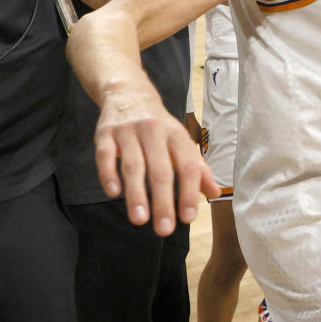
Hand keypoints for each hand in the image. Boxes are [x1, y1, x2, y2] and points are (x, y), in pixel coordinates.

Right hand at [95, 79, 217, 234]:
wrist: (128, 92)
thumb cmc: (159, 126)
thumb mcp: (181, 141)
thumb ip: (198, 168)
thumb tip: (215, 192)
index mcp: (177, 135)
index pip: (188, 166)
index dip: (189, 192)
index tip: (187, 218)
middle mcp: (155, 131)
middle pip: (161, 170)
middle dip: (163, 201)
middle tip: (164, 229)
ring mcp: (129, 132)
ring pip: (133, 165)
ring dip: (136, 194)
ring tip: (140, 220)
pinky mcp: (105, 134)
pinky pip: (105, 155)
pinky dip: (108, 174)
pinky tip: (113, 192)